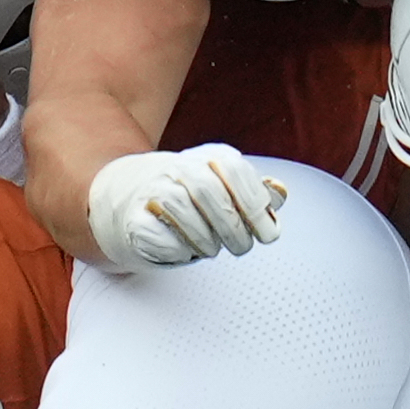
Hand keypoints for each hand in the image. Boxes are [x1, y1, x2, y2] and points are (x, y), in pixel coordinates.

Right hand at [84, 144, 287, 270]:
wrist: (130, 202)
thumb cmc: (192, 202)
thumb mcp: (228, 191)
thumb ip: (255, 194)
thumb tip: (279, 195)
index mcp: (208, 157)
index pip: (235, 170)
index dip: (256, 205)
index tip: (268, 234)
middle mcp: (178, 167)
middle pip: (211, 193)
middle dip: (234, 228)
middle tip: (240, 247)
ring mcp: (152, 191)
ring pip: (185, 213)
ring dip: (207, 240)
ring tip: (211, 248)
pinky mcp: (134, 220)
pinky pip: (163, 237)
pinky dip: (182, 251)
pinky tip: (186, 250)